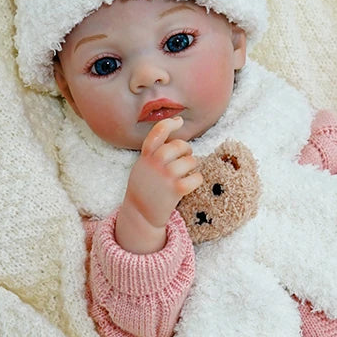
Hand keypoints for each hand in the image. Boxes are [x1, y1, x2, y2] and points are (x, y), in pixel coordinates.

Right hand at [115, 117, 202, 253]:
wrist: (139, 215)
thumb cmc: (144, 189)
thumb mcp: (142, 167)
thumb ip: (153, 154)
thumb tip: (174, 141)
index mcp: (146, 157)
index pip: (157, 133)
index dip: (169, 124)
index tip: (178, 121)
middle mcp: (155, 164)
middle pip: (178, 145)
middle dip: (186, 148)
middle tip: (186, 155)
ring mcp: (165, 176)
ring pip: (189, 161)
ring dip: (192, 165)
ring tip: (188, 172)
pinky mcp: (176, 189)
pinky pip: (196, 177)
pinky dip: (197, 179)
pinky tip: (191, 183)